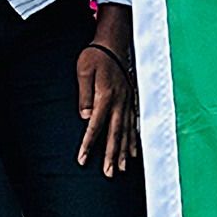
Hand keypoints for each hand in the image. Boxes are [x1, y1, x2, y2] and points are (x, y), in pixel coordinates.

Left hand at [74, 45, 135, 175]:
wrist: (113, 43)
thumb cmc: (95, 56)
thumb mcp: (83, 71)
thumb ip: (84, 95)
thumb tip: (85, 117)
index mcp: (105, 96)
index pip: (95, 126)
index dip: (89, 144)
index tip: (83, 160)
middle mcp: (119, 102)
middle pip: (115, 133)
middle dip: (112, 155)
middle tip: (110, 173)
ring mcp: (127, 102)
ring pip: (126, 131)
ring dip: (124, 151)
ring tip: (123, 168)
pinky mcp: (131, 100)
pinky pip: (133, 123)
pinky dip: (133, 139)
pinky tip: (133, 150)